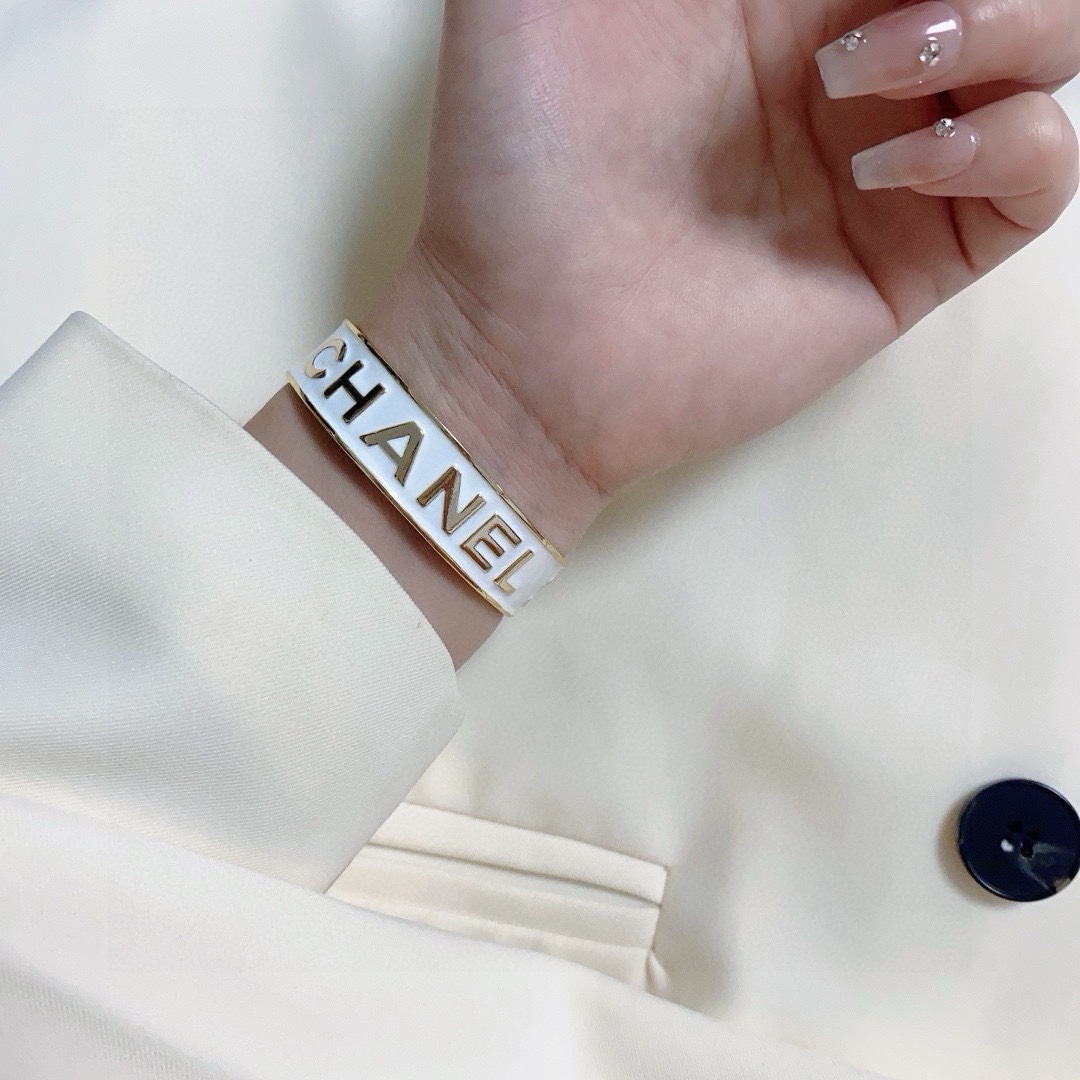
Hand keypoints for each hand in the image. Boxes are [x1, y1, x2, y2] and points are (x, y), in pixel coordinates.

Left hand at [364, 0, 1078, 552]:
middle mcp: (845, 56)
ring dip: (1002, 21)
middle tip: (869, 5)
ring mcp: (885, 156)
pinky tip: (888, 170)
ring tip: (857, 73)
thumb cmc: (512, 165)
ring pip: (1048, 42)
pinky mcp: (907, 255)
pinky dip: (1008, 143)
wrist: (520, 344)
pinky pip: (1040, 172)